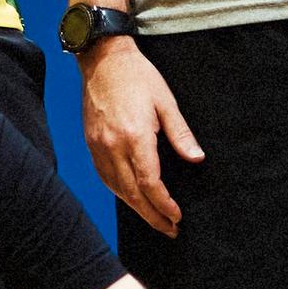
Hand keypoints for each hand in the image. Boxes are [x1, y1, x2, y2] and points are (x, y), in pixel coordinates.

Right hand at [79, 32, 198, 230]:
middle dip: (152, 215)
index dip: (164, 204)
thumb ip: (181, 134)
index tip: (177, 216)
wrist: (103, 59)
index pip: (150, 183)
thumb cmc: (138, 76)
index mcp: (135, 136)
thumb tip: (197, 159)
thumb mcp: (166, 102)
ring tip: (154, 219)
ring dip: (136, 208)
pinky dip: (119, 192)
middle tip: (169, 229)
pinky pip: (104, 177)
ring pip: (116, 189)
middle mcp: (113, 146)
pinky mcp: (91, 143)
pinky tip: (131, 198)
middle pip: (132, 193)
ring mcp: (99, 146)